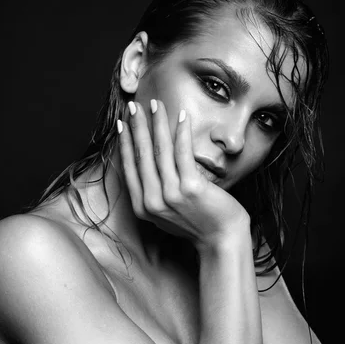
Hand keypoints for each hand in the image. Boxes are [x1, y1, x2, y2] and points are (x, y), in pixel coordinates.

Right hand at [119, 100, 249, 248]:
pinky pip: (183, 153)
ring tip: (155, 104)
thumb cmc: (197, 223)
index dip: (125, 143)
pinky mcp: (191, 188)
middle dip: (137, 127)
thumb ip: (154, 194)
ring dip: (157, 124)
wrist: (221, 240)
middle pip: (141, 156)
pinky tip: (181, 116)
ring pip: (160, 151)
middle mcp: (153, 202)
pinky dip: (181, 132)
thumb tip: (147, 165)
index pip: (129, 168)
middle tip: (133, 106)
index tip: (122, 123)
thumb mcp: (166, 213)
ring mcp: (171, 195)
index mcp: (143, 208)